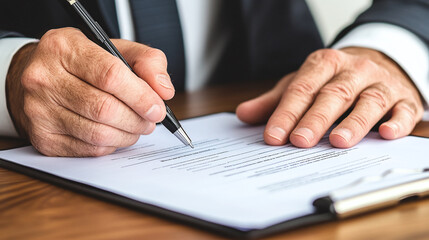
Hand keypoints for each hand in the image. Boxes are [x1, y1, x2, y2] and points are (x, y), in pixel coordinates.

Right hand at [6, 28, 174, 156]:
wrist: (36, 78)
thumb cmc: (82, 63)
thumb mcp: (115, 48)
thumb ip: (147, 61)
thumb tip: (164, 90)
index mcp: (64, 48)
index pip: (110, 76)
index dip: (140, 96)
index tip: (157, 107)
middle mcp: (44, 78)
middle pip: (105, 109)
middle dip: (138, 119)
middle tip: (150, 120)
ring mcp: (39, 110)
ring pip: (98, 134)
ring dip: (128, 135)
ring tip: (137, 126)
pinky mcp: (42, 138)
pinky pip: (89, 149)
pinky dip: (112, 145)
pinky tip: (116, 134)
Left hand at [236, 47, 423, 147]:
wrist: (378, 61)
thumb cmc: (333, 78)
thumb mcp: (302, 83)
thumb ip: (274, 101)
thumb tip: (243, 114)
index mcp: (324, 64)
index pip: (303, 88)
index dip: (287, 112)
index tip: (273, 136)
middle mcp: (353, 70)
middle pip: (333, 94)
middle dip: (315, 119)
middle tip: (300, 141)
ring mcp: (381, 83)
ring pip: (368, 101)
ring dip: (354, 122)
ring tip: (339, 141)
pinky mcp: (404, 98)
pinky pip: (402, 110)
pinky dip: (396, 122)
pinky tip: (384, 134)